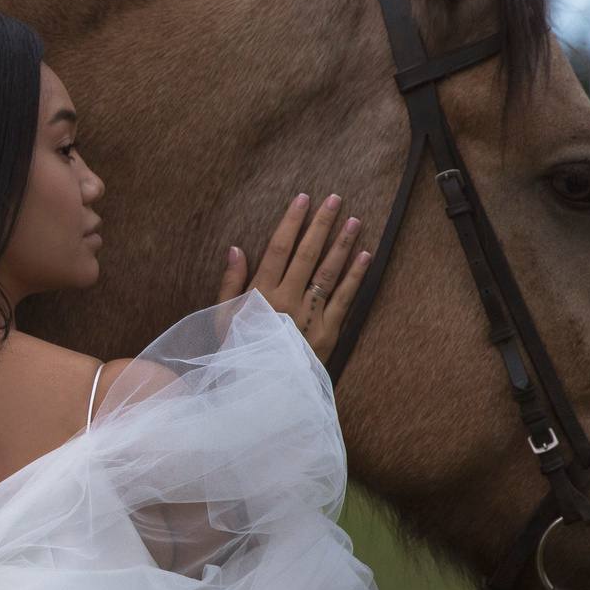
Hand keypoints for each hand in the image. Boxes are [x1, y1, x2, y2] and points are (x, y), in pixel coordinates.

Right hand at [216, 192, 371, 357]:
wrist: (259, 390)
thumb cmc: (238, 351)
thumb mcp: (223, 318)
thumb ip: (229, 283)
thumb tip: (235, 248)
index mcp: (260, 293)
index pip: (278, 248)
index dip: (291, 222)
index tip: (303, 198)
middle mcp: (286, 300)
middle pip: (306, 254)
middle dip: (321, 224)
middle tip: (335, 199)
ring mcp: (308, 316)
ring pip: (327, 273)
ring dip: (342, 245)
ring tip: (355, 221)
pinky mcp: (327, 332)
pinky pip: (343, 300)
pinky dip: (355, 277)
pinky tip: (366, 256)